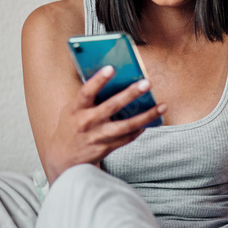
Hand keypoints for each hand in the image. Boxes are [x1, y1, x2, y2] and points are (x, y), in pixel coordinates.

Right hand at [43, 66, 166, 182]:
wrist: (64, 158)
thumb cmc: (71, 127)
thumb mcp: (72, 110)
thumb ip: (89, 98)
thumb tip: (115, 82)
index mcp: (75, 109)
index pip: (86, 92)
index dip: (98, 80)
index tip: (111, 68)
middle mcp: (87, 122)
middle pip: (112, 106)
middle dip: (130, 94)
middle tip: (147, 83)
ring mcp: (98, 136)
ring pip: (126, 126)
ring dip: (147, 115)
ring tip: (162, 106)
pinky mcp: (107, 147)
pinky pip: (128, 137)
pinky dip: (141, 128)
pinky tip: (152, 120)